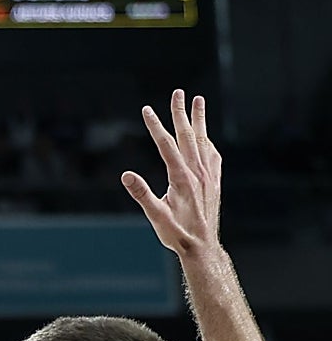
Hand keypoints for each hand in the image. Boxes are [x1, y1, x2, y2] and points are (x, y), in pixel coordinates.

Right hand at [122, 90, 222, 256]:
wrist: (203, 247)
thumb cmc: (177, 233)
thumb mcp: (155, 217)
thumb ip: (142, 195)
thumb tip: (126, 176)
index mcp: (181, 178)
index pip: (166, 145)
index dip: (155, 126)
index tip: (147, 110)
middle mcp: (197, 173)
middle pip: (187, 136)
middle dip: (180, 113)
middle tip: (177, 93)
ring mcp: (208, 176)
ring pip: (203, 141)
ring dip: (199, 120)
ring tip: (198, 101)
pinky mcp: (214, 183)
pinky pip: (212, 155)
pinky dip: (208, 141)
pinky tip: (206, 138)